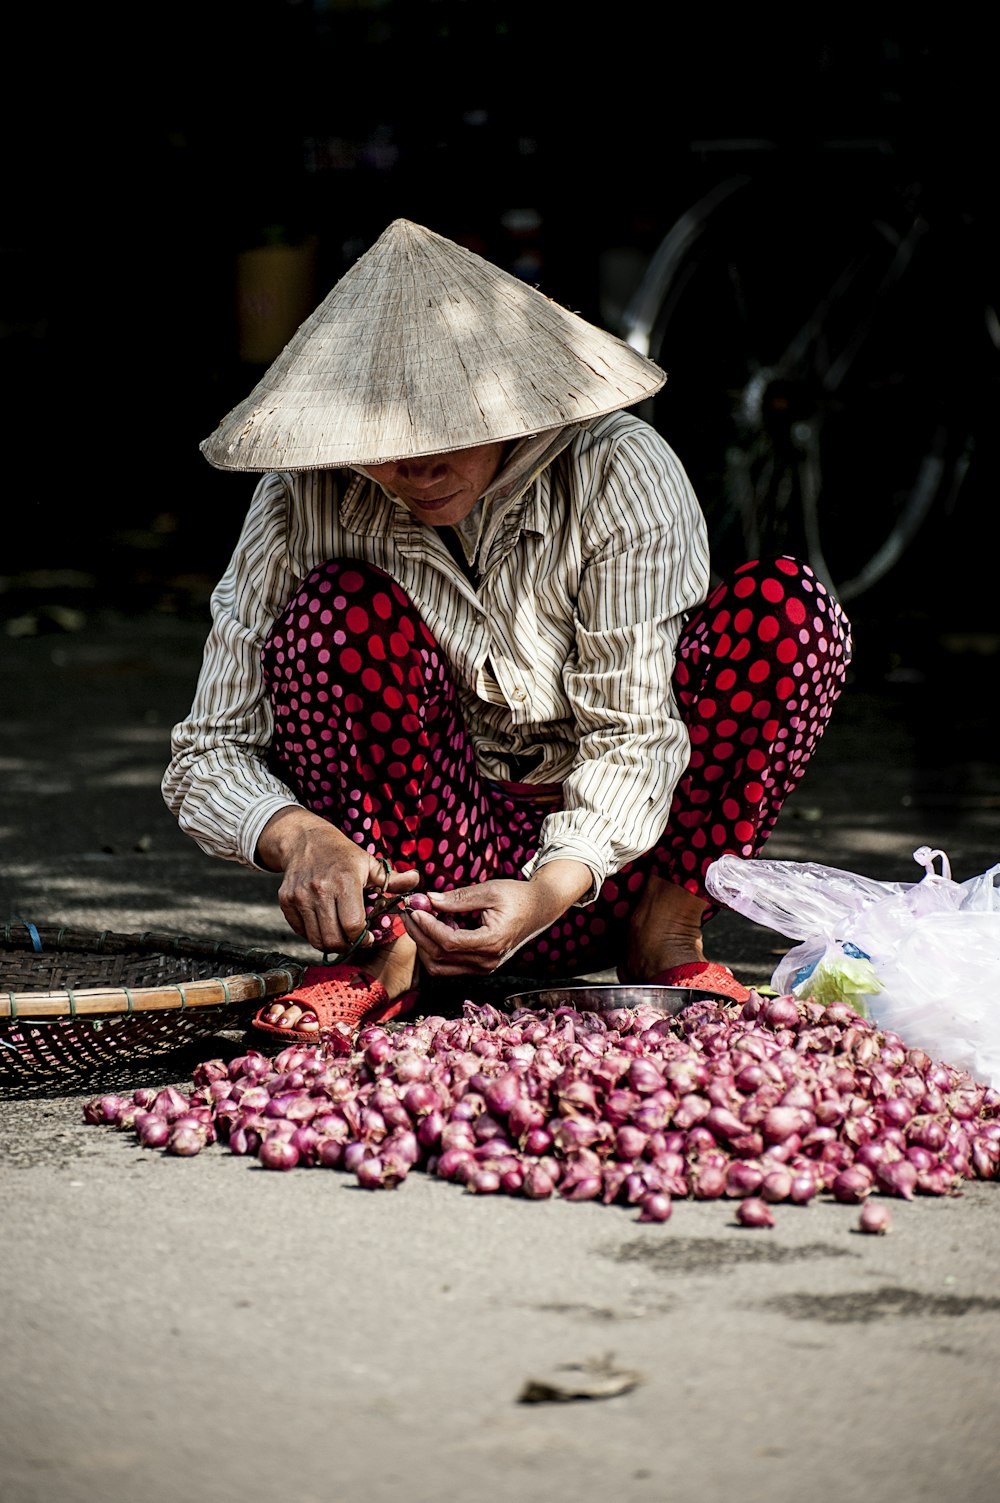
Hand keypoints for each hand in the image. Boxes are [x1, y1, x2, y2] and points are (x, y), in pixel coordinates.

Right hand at [255, 807, 417, 952]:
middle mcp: (320, 890)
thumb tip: (417, 881)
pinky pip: (300, 931)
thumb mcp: (370, 863)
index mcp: (345, 881)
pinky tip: (324, 924)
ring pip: (316, 939)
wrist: (306, 840)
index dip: (363, 938)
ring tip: (340, 934)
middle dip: (348, 945)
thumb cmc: (343, 855)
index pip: (353, 925)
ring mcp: (300, 897)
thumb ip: (394, 879)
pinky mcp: (286, 901)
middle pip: (333, 939)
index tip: (369, 936)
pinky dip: (313, 934)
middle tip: (354, 939)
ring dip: (331, 942)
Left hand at [402, 859, 592, 975]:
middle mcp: (487, 961)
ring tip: (423, 918)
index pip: (449, 942)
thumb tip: (428, 899)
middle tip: (409, 912)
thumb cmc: (517, 896)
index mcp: (492, 942)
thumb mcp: (489, 890)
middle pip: (440, 957)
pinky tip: (439, 926)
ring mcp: (484, 968)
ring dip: (425, 944)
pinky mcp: (481, 967)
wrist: (540, 909)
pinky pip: (449, 966)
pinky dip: (436, 949)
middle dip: (419, 934)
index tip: (415, 908)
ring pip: (440, 967)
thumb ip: (458, 898)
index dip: (427, 926)